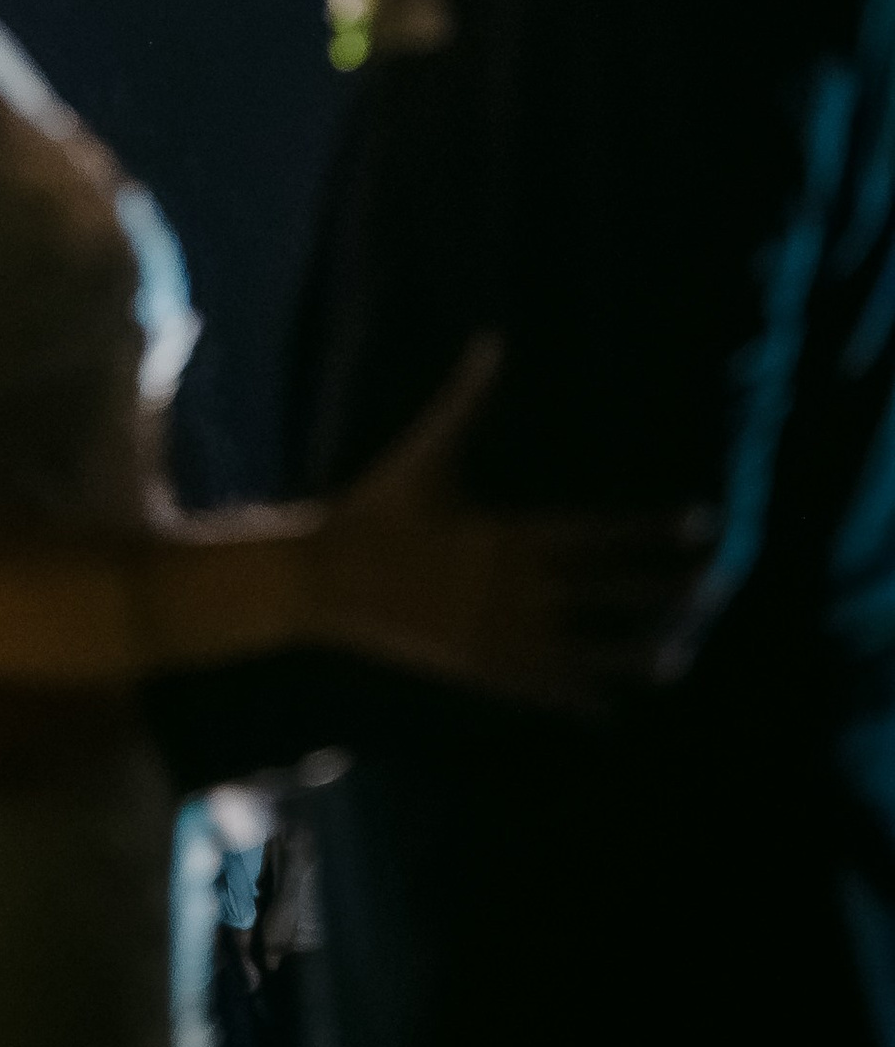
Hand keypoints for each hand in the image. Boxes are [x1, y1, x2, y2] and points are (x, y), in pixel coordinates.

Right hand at [312, 338, 712, 708]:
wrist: (329, 576)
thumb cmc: (379, 506)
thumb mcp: (424, 451)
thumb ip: (465, 400)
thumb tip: (492, 338)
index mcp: (511, 536)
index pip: (602, 535)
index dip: (655, 532)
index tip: (702, 527)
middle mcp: (517, 590)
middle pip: (610, 594)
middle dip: (667, 591)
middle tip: (717, 589)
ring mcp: (502, 634)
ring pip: (588, 649)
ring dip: (637, 652)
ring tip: (682, 655)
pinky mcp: (482, 668)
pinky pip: (544, 687)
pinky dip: (580, 697)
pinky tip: (612, 709)